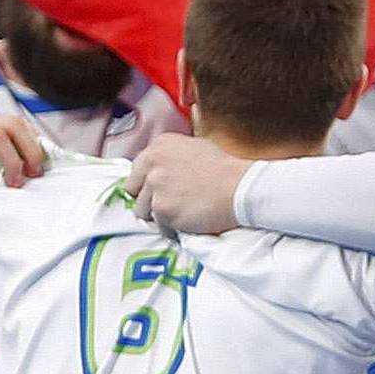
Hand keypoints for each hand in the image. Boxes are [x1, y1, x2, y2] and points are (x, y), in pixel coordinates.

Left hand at [127, 133, 247, 233]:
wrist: (240, 187)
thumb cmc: (223, 169)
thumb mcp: (193, 148)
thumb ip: (168, 157)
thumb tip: (154, 171)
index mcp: (159, 146)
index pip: (136, 171)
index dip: (146, 184)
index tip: (158, 190)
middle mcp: (152, 163)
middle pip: (134, 191)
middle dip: (148, 199)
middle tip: (170, 203)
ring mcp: (155, 187)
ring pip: (142, 211)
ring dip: (159, 215)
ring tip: (182, 210)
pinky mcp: (161, 210)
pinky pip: (159, 226)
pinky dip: (172, 227)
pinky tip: (189, 218)